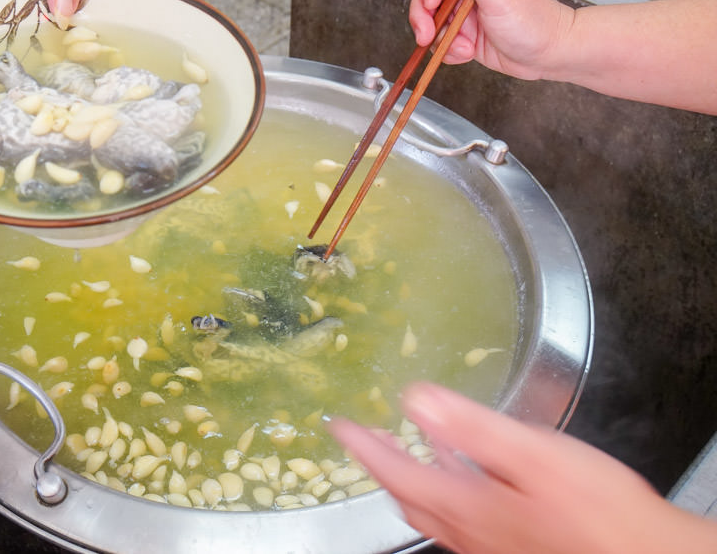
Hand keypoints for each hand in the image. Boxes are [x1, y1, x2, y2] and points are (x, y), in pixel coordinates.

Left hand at [327, 382, 716, 553]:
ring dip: (411, 477)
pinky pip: (462, 516)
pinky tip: (468, 471)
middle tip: (363, 437)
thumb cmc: (600, 514)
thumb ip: (472, 428)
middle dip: (381, 465)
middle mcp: (469, 531)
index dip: (362, 447)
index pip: (396, 474)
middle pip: (408, 497)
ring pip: (433, 510)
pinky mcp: (513, 545)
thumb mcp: (534, 456)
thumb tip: (415, 399)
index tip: (338, 425)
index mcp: (466, 506)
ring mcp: (490, 544)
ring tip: (403, 448)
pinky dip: (448, 487)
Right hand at [409, 0, 572, 80]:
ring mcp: (463, 11)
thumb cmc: (535, 22)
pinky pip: (440, 41)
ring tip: (463, 48)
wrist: (549, 56)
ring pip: (429, 19)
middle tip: (428, 34)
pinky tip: (467, 53)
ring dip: (439, 38)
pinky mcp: (463, 33)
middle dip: (423, 16)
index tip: (433, 2)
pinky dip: (448, 51)